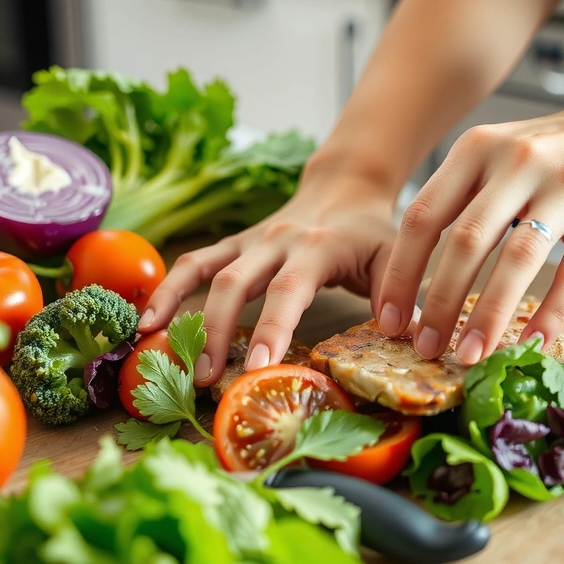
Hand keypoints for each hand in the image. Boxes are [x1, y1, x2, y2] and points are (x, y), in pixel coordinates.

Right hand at [139, 163, 398, 385]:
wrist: (345, 185)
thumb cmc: (372, 229)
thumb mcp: (395, 256)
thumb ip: (400, 294)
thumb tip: (414, 338)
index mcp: (318, 248)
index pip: (289, 289)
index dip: (273, 326)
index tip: (260, 366)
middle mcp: (276, 241)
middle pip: (236, 283)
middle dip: (219, 330)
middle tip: (209, 379)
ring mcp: (249, 241)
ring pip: (205, 270)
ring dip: (182, 309)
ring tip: (160, 351)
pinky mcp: (234, 244)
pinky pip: (194, 262)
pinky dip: (169, 288)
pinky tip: (148, 320)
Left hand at [376, 84, 563, 363]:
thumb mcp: (507, 151)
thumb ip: (466, 193)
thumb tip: (418, 265)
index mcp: (478, 148)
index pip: (422, 217)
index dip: (400, 273)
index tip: (387, 318)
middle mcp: (517, 162)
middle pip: (462, 243)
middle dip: (436, 304)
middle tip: (423, 347)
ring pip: (514, 261)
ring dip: (487, 317)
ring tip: (469, 357)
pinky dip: (548, 315)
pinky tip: (531, 345)